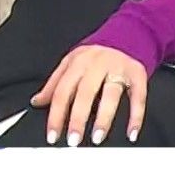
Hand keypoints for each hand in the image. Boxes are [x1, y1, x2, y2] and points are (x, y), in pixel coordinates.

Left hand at [31, 45, 148, 145]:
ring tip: (97, 137)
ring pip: (110, 95)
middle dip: (77, 119)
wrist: (126, 35)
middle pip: (85, 93)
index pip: (62, 91)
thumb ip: (54, 83)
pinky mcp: (137, 74)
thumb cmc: (95, 55)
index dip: (56, 115)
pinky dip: (136, 117)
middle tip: (73, 140)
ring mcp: (118, 68)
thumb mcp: (71, 63)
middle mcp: (97, 65)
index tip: (53, 136)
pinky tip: (131, 133)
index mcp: (77, 62)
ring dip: (103, 118)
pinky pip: (138, 97)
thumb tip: (37, 102)